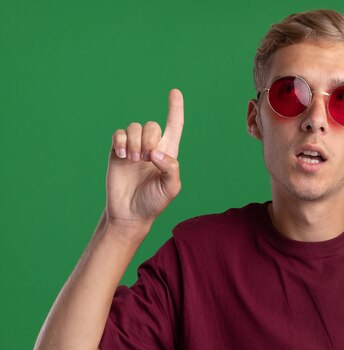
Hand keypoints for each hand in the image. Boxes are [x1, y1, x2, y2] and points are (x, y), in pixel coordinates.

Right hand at [106, 89, 183, 226]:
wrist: (129, 213)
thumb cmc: (154, 202)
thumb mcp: (171, 188)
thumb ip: (171, 168)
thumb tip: (156, 152)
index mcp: (168, 154)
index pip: (174, 126)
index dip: (175, 109)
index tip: (175, 92)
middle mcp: (152, 148)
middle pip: (152, 125)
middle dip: (150, 138)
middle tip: (146, 158)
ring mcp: (134, 149)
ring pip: (135, 127)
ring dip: (135, 141)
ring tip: (133, 160)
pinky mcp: (117, 152)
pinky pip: (119, 134)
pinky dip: (121, 141)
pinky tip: (122, 155)